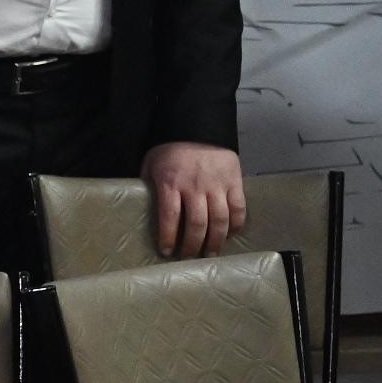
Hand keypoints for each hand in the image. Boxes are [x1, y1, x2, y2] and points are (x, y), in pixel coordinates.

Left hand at [143, 141, 247, 259]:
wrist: (198, 126)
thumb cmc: (170, 148)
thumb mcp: (151, 164)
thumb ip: (149, 186)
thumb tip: (143, 207)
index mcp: (170, 183)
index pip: (169, 217)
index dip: (168, 237)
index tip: (166, 251)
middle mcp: (195, 187)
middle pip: (197, 224)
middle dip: (193, 245)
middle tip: (190, 256)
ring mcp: (217, 185)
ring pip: (219, 220)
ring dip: (216, 240)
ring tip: (211, 253)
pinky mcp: (235, 181)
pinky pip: (239, 208)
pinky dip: (236, 223)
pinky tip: (231, 233)